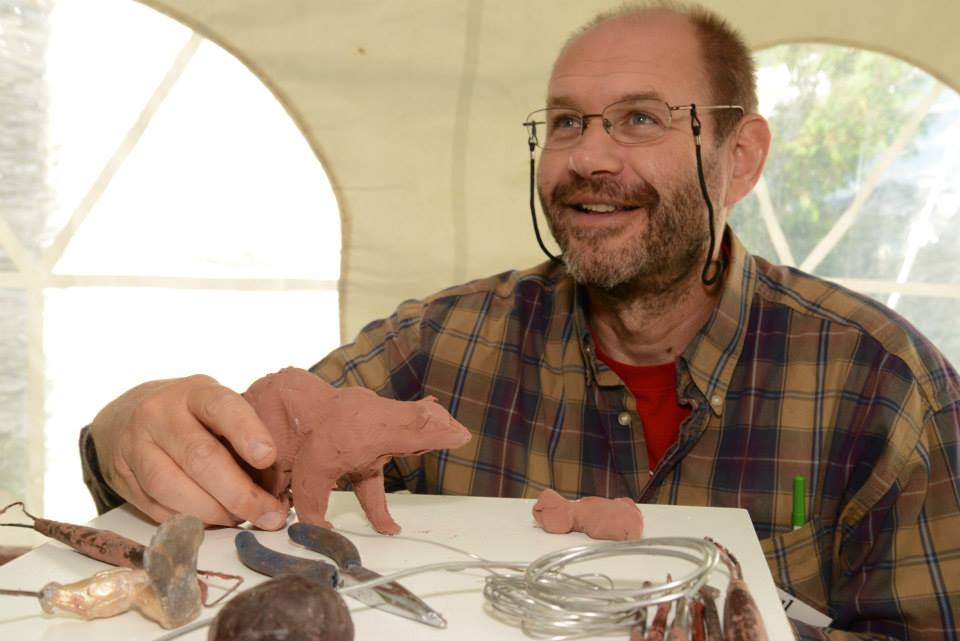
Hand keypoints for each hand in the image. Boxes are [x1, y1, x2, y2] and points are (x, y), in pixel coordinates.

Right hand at [89, 375, 286, 528]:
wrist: (126, 418)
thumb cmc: (193, 417)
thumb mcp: (218, 410)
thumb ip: (244, 436)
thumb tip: (279, 486)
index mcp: (195, 392)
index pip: (222, 407)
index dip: (246, 432)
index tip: (268, 458)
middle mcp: (160, 413)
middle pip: (199, 457)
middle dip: (238, 493)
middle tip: (268, 515)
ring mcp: (136, 446)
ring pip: (172, 488)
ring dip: (212, 512)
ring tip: (239, 520)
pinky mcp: (123, 478)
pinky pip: (157, 508)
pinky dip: (189, 521)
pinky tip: (211, 523)